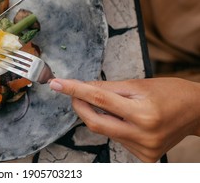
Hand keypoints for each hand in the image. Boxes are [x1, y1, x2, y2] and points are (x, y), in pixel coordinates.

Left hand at [49, 77, 199, 161]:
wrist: (196, 111)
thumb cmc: (169, 92)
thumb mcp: (138, 84)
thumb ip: (107, 88)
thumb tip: (82, 87)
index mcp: (143, 113)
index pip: (99, 100)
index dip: (75, 90)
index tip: (57, 84)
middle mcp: (143, 135)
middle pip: (95, 123)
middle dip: (79, 106)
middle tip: (73, 93)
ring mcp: (144, 150)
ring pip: (105, 131)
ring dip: (99, 115)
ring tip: (114, 104)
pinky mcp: (144, 158)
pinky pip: (116, 139)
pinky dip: (113, 126)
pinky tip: (126, 120)